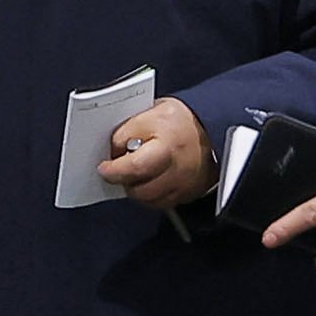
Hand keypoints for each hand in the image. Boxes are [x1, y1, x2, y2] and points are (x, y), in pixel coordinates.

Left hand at [97, 97, 212, 209]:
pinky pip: (161, 203)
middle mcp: (178, 169)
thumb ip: (128, 130)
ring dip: (136, 189)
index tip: (104, 168)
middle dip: (124, 180)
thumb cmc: (180, 121)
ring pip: (149, 200)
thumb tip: (113, 150)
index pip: (135, 167)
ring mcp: (185, 185)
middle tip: (118, 168)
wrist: (211, 128)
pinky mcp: (188, 194)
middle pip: (140, 189)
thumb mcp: (150, 111)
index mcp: (168, 145)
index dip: (114, 170)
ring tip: (135, 172)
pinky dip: (150, 195)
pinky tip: (149, 180)